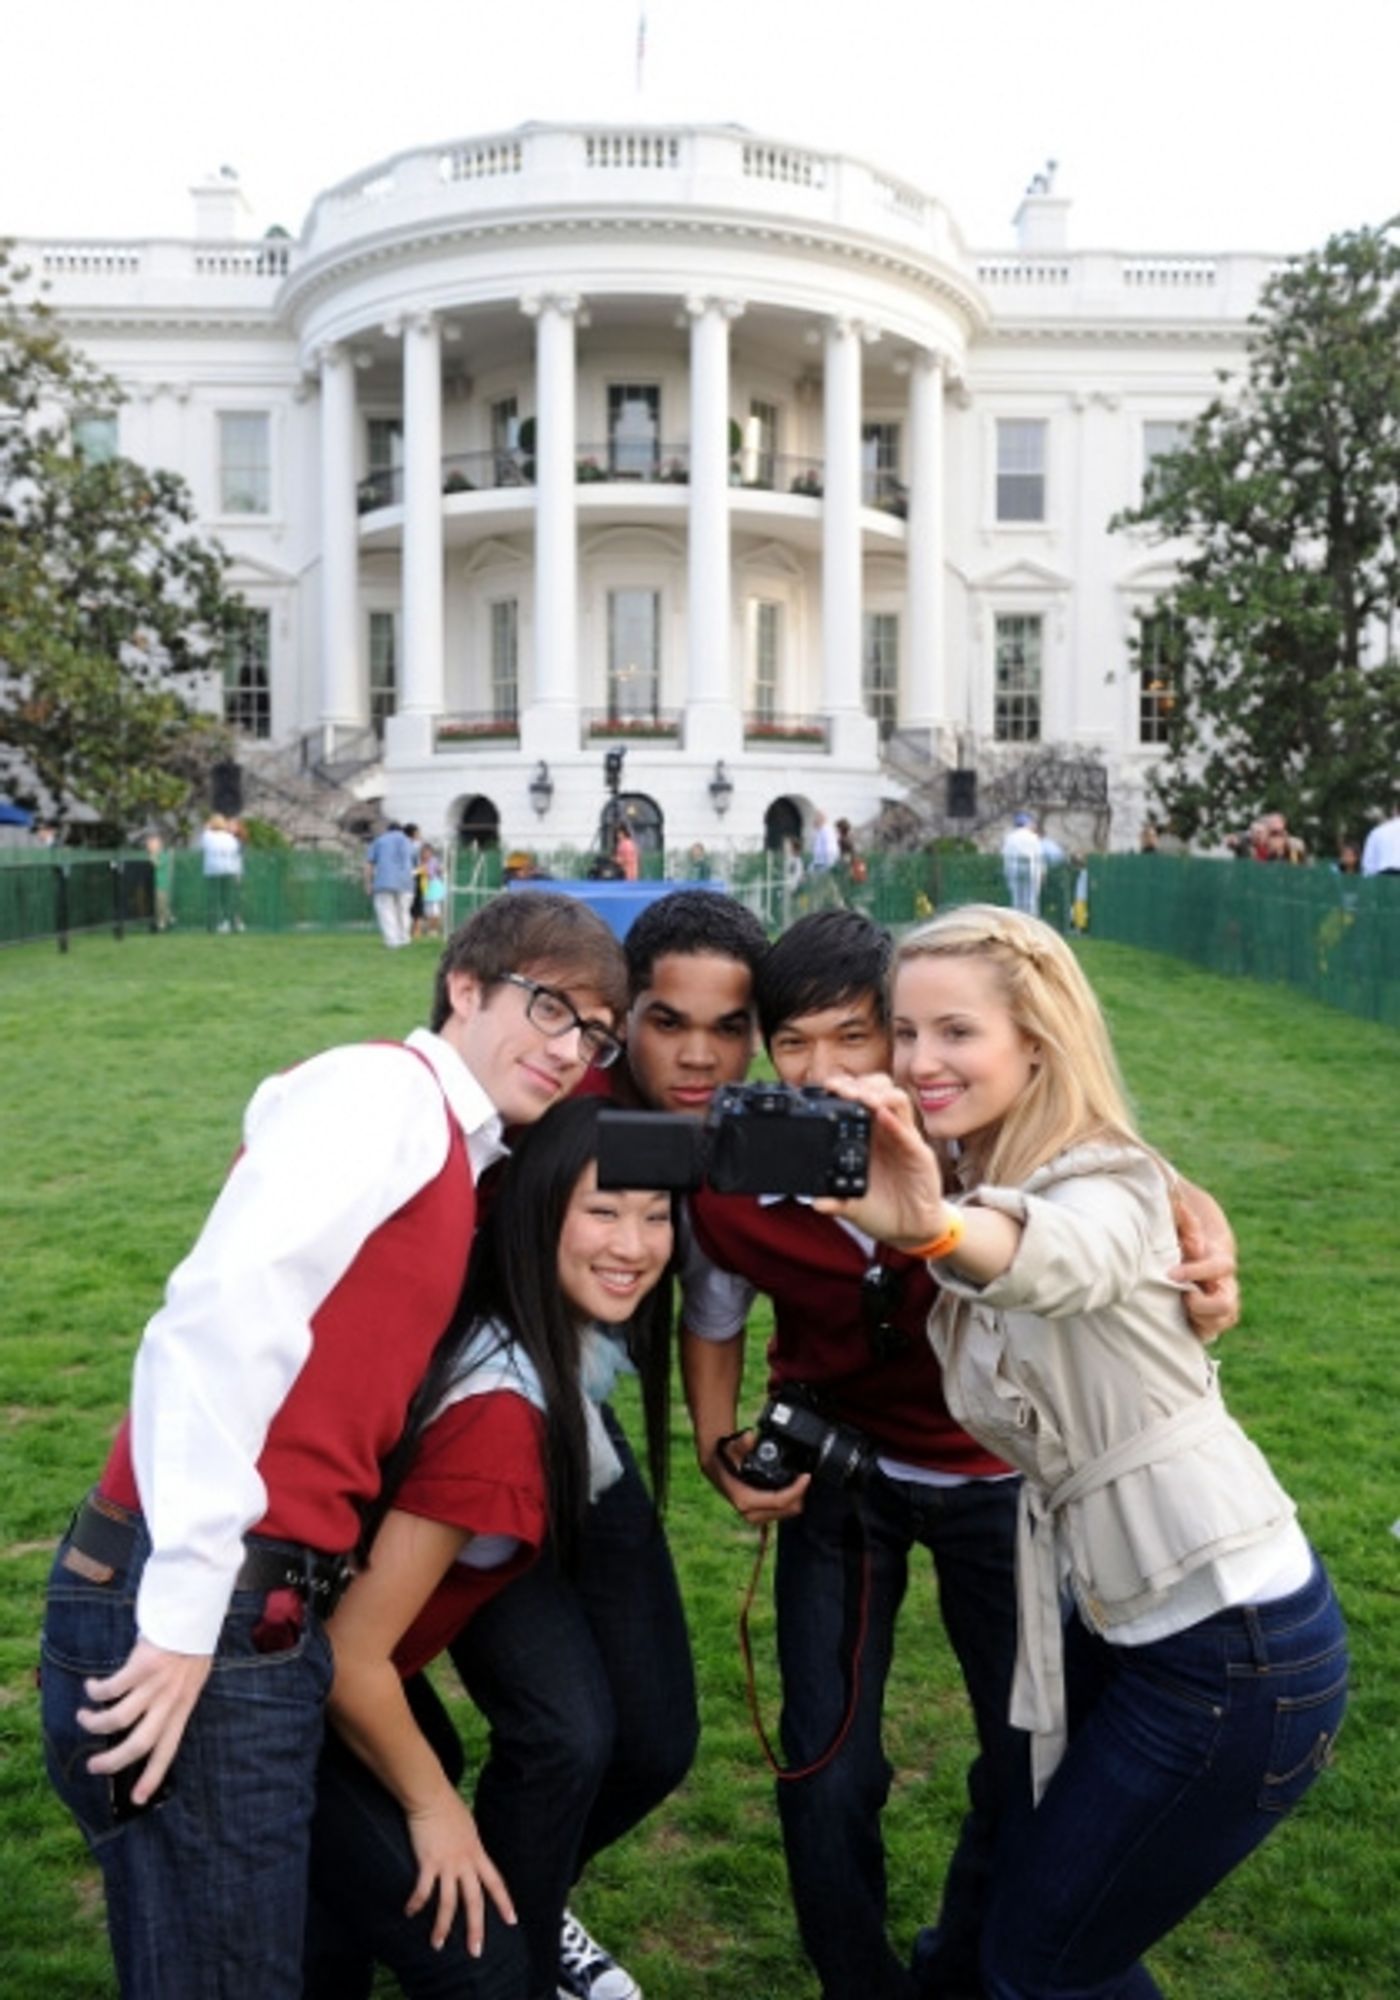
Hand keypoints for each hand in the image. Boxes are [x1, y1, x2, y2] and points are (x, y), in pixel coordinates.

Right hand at [78, 1639, 212, 1802]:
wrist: (192, 1613)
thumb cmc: (189, 1646)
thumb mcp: (188, 1679)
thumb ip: (171, 1701)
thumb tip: (148, 1722)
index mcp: (183, 1706)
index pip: (168, 1748)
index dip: (153, 1775)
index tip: (139, 1800)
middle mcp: (169, 1700)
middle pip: (139, 1743)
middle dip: (112, 1761)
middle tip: (93, 1766)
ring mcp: (156, 1683)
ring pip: (117, 1719)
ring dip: (94, 1723)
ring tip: (84, 1718)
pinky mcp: (141, 1665)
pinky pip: (110, 1689)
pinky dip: (95, 1692)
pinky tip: (91, 1687)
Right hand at [403, 1792, 516, 1953]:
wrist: (431, 1795)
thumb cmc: (447, 1806)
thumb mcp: (468, 1827)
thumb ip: (470, 1845)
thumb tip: (469, 1854)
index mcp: (477, 1853)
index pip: (496, 1882)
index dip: (504, 1902)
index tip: (513, 1921)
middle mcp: (465, 1862)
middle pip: (474, 1901)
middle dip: (475, 1928)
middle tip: (475, 1951)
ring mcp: (447, 1863)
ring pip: (448, 1904)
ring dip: (442, 1927)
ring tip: (436, 1945)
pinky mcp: (428, 1862)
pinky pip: (423, 1890)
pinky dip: (416, 1903)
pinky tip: (409, 1912)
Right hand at [703, 1432, 809, 1524]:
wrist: (716, 1467)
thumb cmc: (725, 1458)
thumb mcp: (732, 1447)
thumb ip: (741, 1443)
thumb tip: (750, 1437)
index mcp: (745, 1500)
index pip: (780, 1501)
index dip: (797, 1490)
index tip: (806, 1477)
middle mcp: (750, 1513)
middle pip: (787, 1510)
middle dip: (799, 1494)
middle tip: (804, 1477)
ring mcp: (755, 1517)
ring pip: (786, 1513)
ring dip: (795, 1498)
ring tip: (799, 1481)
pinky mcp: (759, 1516)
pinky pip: (781, 1513)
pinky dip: (789, 1502)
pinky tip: (791, 1489)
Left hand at [810, 1073, 947, 1249]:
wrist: (910, 1230)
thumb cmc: (883, 1210)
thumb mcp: (852, 1206)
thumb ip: (835, 1200)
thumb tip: (814, 1201)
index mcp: (868, 1137)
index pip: (860, 1099)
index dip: (844, 1089)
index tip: (826, 1088)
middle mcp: (887, 1132)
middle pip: (879, 1090)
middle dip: (860, 1084)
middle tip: (840, 1089)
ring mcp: (905, 1140)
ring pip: (897, 1101)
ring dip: (877, 1095)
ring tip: (860, 1098)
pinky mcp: (920, 1155)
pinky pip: (909, 1133)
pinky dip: (896, 1123)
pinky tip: (883, 1116)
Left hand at [1170, 1182, 1240, 1343]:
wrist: (1181, 1238)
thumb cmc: (1180, 1223)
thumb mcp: (1182, 1213)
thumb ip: (1182, 1215)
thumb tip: (1178, 1205)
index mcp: (1219, 1254)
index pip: (1220, 1267)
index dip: (1197, 1272)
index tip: (1171, 1275)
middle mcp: (1224, 1280)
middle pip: (1228, 1303)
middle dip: (1204, 1305)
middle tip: (1183, 1298)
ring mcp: (1220, 1298)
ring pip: (1225, 1319)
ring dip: (1203, 1319)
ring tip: (1182, 1308)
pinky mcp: (1208, 1314)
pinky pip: (1212, 1330)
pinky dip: (1200, 1329)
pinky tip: (1184, 1321)